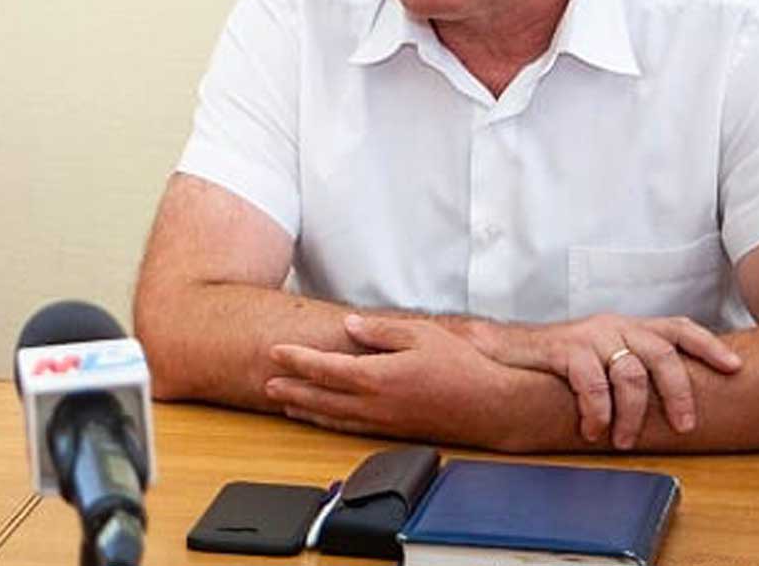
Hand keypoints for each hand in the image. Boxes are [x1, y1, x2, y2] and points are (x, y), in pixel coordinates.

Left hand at [265, 314, 516, 447]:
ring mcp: (383, 422)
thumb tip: (350, 327)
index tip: (275, 352)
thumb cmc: (462, 368)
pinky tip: (323, 418)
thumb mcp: (421, 335)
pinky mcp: (394, 432)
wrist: (492, 408)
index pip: (324, 368)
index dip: (296, 359)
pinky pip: (351, 428)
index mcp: (377, 377)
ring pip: (332, 417)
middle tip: (266, 381)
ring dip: (305, 408)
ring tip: (284, 401)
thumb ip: (380, 331)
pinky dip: (329, 422)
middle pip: (320, 397)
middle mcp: (374, 404)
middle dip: (291, 387)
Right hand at [470, 313, 741, 448]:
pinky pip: (592, 383)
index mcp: (630, 327)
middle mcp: (615, 325)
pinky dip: (597, 412)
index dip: (708, 345)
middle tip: (684, 426)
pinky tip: (593, 430)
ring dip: (633, 414)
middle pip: (662, 354)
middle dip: (678, 393)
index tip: (734, 367)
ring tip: (626, 439)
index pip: (678, 327)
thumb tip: (673, 401)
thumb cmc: (559, 359)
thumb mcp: (603, 353)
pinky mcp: (565, 349)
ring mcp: (590, 336)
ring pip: (630, 374)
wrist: (503, 348)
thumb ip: (633, 364)